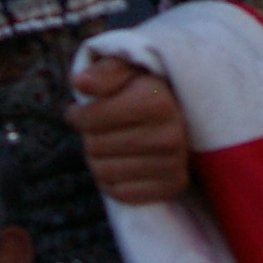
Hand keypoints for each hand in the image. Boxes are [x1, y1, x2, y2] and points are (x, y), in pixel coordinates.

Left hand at [66, 57, 190, 204]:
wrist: (186, 113)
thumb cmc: (146, 88)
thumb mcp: (127, 69)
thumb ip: (104, 72)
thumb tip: (80, 82)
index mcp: (158, 102)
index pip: (91, 119)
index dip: (77, 114)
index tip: (78, 110)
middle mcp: (170, 135)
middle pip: (94, 147)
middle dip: (89, 136)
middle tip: (98, 128)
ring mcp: (173, 164)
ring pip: (103, 172)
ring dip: (98, 160)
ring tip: (108, 144)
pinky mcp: (173, 187)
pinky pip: (120, 193)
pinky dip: (113, 181)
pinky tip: (121, 163)